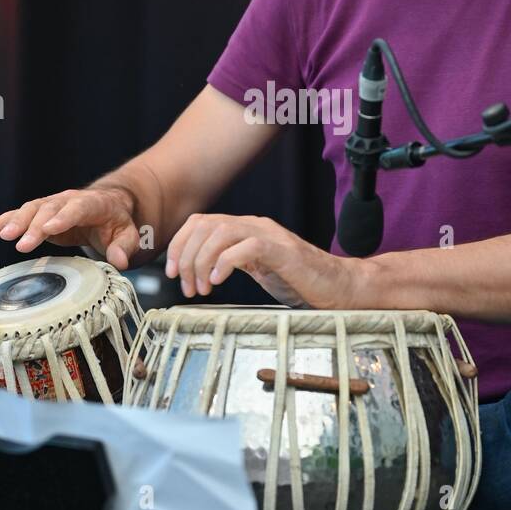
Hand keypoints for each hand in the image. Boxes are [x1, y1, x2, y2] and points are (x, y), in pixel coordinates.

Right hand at [0, 185, 141, 270]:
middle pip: (49, 210)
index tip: (50, 229)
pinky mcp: (38, 213)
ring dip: (14, 222)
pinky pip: (18, 215)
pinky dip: (1, 222)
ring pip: (30, 210)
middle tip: (21, 244)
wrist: (108, 205)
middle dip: (34, 225)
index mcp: (93, 203)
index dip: (64, 218)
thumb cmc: (117, 222)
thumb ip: (124, 247)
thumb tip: (119, 262)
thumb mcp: (128, 234)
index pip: (77, 208)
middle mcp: (68, 200)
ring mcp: (51, 204)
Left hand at [164, 213, 363, 309]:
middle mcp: (256, 226)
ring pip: (221, 233)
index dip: (179, 245)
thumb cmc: (300, 281)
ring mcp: (270, 236)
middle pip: (205, 226)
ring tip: (203, 287)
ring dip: (202, 261)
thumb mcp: (257, 268)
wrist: (338, 287)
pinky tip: (219, 281)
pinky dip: (225, 262)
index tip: (172, 272)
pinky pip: (246, 247)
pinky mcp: (283, 251)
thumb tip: (198, 270)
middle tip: (187, 286)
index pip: (200, 222)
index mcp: (247, 229)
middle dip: (187, 257)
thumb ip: (231, 260)